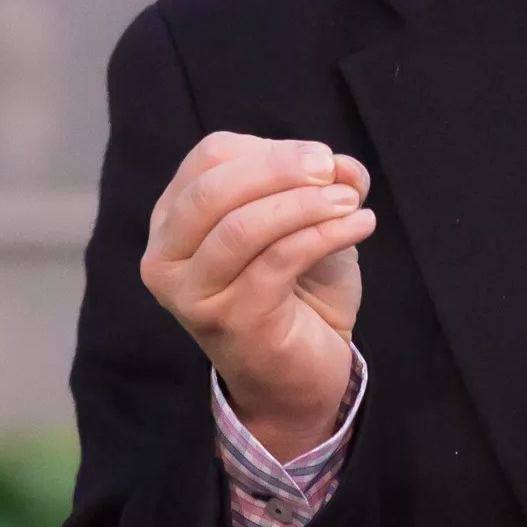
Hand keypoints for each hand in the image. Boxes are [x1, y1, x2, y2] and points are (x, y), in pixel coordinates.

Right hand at [142, 132, 375, 460]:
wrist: (300, 376)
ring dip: (307, 205)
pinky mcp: (228, 320)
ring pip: (243, 226)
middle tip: (332, 170)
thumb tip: (341, 164)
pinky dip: (324, 235)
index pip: (210, 158)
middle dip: (281, 169)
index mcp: (173, 220)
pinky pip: (277, 261)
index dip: (270, 150)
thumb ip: (321, 185)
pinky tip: (360, 226)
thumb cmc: (297, 292)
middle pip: (215, 188)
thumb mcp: (309, 223)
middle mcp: (166, 256)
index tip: (322, 159)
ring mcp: (191, 293)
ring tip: (352, 203)